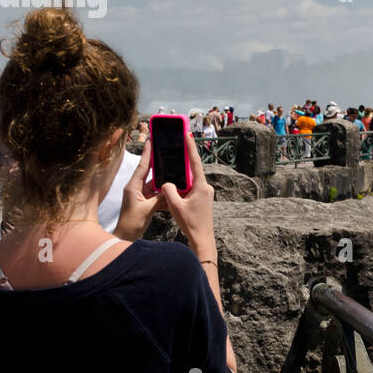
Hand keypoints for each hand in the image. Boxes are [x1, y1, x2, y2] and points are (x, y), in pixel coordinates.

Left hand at [114, 138, 164, 241]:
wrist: (126, 236)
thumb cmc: (132, 223)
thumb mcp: (147, 209)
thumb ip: (160, 198)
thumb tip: (171, 189)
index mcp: (133, 186)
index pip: (143, 166)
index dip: (147, 153)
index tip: (151, 140)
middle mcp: (136, 188)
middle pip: (150, 172)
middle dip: (158, 163)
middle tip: (166, 151)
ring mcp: (141, 195)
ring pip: (156, 184)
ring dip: (165, 181)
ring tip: (175, 173)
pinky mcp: (145, 201)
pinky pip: (157, 194)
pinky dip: (165, 194)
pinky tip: (174, 192)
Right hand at [160, 129, 215, 255]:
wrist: (202, 239)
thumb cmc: (190, 223)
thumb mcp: (175, 206)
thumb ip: (168, 190)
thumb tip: (167, 182)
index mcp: (201, 186)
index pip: (195, 162)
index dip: (190, 147)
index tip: (187, 133)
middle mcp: (205, 187)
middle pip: (192, 170)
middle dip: (183, 159)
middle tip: (176, 144)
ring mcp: (205, 193)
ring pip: (190, 180)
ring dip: (181, 175)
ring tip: (171, 166)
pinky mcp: (202, 199)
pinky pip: (191, 187)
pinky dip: (183, 185)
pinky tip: (174, 186)